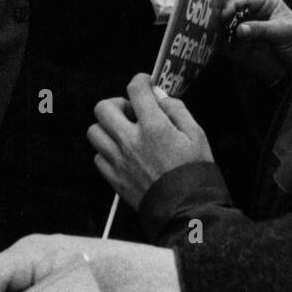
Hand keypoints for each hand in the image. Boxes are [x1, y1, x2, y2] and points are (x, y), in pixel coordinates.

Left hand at [88, 73, 213, 209]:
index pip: (136, 90)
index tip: (144, 83)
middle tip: (131, 110)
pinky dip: (107, 151)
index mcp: (153, 127)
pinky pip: (97, 157)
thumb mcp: (197, 134)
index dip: (140, 80)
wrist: (187, 210)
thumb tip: (159, 96)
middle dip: (117, 103)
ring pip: (94, 131)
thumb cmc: (195, 172)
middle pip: (103, 108)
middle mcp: (130, 141)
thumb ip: (176, 109)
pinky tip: (123, 153)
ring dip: (108, 127)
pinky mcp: (114, 178)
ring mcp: (119, 160)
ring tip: (124, 132)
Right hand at [222, 0, 291, 82]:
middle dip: (222, 17)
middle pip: (230, 11)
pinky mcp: (240, 47)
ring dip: (218, 31)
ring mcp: (244, 30)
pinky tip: (215, 45)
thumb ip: (260, 29)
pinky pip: (225, 44)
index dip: (232, 5)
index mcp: (264, 3)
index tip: (225, 15)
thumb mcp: (281, 31)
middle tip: (215, 25)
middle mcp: (251, 14)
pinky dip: (219, 44)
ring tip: (213, 35)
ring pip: (224, 27)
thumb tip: (239, 30)